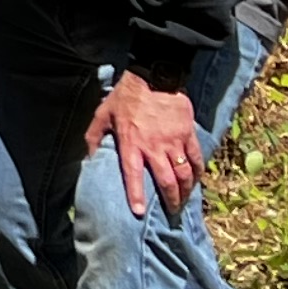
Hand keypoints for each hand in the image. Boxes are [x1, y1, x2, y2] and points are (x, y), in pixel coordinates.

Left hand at [89, 71, 204, 214]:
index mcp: (131, 143)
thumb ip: (94, 138)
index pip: (133, 174)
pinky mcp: (188, 134)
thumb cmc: (125, 97)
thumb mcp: (103, 115)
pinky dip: (198, 172)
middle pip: (166, 181)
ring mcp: (174, 141)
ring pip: (184, 173)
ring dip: (186, 190)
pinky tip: (197, 180)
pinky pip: (196, 158)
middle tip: (171, 212)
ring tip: (184, 200)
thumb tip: (89, 158)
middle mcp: (154, 146)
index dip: (135, 194)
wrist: (154, 76)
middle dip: (170, 200)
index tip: (138, 212)